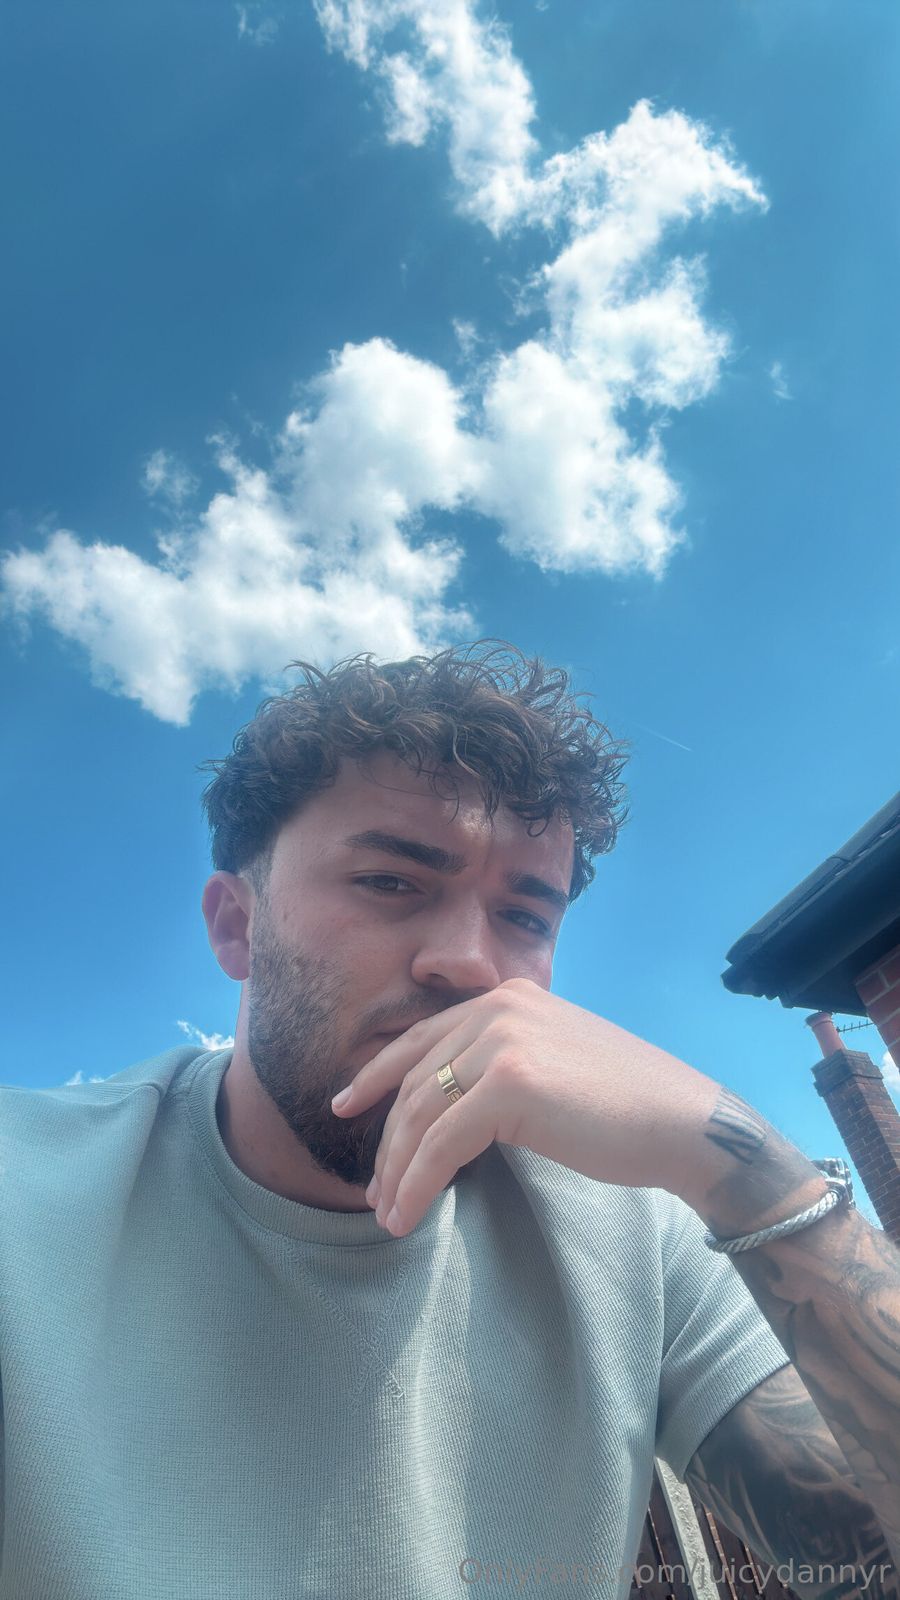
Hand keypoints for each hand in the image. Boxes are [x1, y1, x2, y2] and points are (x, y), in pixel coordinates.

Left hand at [331, 977, 722, 1234]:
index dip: (377, 1074)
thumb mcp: (553, 1063)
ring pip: (420, 1114)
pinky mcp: (509, 1082)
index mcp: (508, 998)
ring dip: (397, 1171)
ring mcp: (502, 1040)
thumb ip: (503, 1064)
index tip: (346, 1104)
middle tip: (372, 1188)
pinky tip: (407, 1214)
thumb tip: (452, 1104)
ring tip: (386, 1213)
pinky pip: (441, 1143)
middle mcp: (498, 1007)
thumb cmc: (626, 1106)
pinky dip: (417, 1183)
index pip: (423, 1037)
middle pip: (416, 1081)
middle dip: (388, 1141)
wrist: (682, 1122)